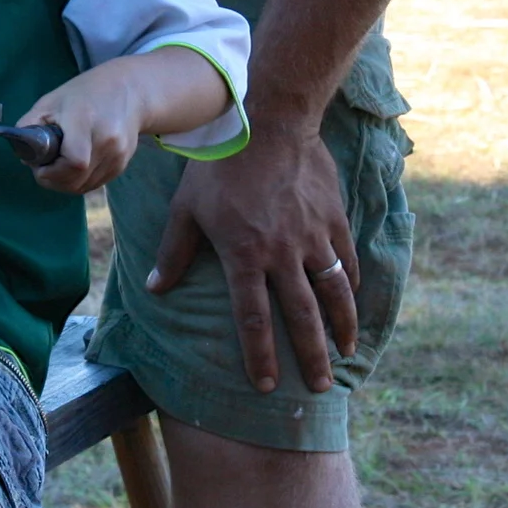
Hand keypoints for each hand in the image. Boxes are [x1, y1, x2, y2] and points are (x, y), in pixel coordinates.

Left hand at [19, 74, 145, 194]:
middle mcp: (108, 141)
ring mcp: (119, 155)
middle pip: (77, 180)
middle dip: (54, 180)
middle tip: (44, 167)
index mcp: (86, 121)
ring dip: (65, 182)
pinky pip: (94, 184)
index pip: (74, 163)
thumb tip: (25, 157)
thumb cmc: (83, 94)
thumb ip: (29, 127)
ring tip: (58, 164)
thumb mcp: (49, 102)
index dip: (53, 172)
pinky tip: (73, 165)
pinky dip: (79, 181)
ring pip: (84, 187)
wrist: (128, 91)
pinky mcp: (122, 165)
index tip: (40, 165)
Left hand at [148, 122, 358, 394]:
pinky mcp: (333, 218)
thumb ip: (175, 251)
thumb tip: (156, 289)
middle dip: (311, 357)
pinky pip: (346, 259)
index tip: (264, 386)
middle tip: (319, 387)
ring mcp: (313, 236)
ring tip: (346, 354)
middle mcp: (282, 253)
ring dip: (341, 327)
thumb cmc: (219, 164)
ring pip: (333, 292)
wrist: (269, 120)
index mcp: (244, 255)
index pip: (252, 318)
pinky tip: (352, 300)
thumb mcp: (186, 207)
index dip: (259, 356)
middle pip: (301, 317)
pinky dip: (350, 284)